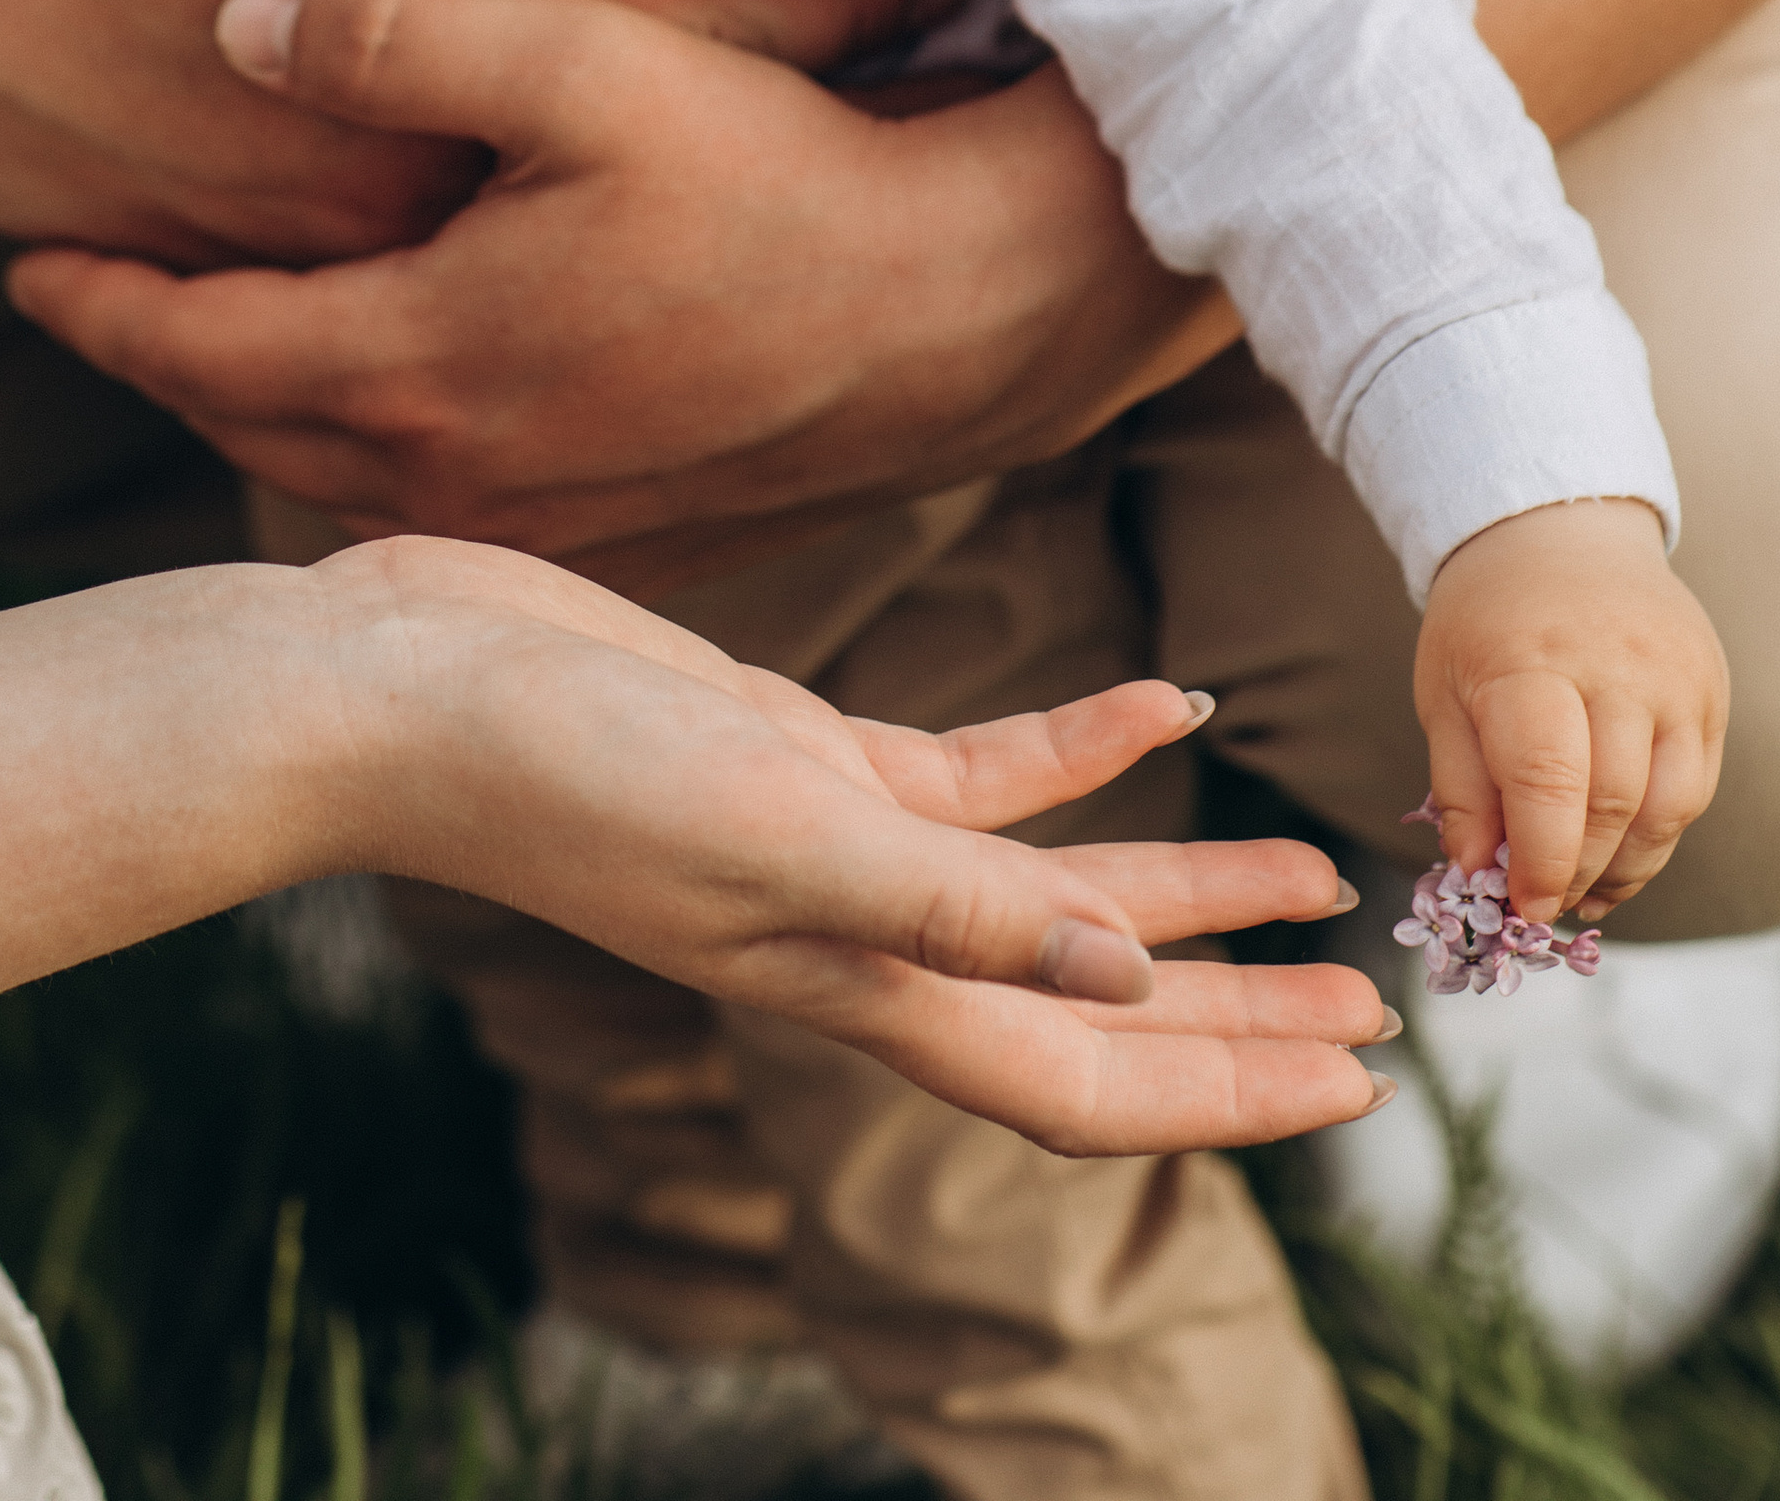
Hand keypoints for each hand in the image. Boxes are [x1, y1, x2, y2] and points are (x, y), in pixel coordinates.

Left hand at [10, 0, 1233, 585]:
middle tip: (93, 299)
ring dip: (267, 410)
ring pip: (342, 479)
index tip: (24, 258)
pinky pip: (444, 505)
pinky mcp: (622, 532)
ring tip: (217, 343)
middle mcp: (461, 475)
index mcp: (420, 365)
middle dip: (164, 361)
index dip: (103, 300)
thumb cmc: (780, 174)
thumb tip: (226, 25)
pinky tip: (390, 397)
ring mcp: (546, 521)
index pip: (199, 346)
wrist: (967, 309)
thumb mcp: (577, 59)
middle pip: (251, 427)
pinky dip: (376, 449)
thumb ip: (386, 36)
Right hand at [317, 537, 1393, 1156]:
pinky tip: (1156, 694)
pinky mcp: (802, 749)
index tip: (1356, 1082)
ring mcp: (837, 842)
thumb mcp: (774, 829)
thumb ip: (948, 908)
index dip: (1228, 1089)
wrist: (404, 691)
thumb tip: (1120, 978)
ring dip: (1183, 882)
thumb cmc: (565, 770)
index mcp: (865, 982)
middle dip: (1240, 1013)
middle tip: (1375, 1007)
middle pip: (1098, 999)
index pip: (1087, 1073)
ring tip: (1310, 872)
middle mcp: (868, 933)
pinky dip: (1076, 741)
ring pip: (1055, 888)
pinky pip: (979, 769)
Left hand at [1414, 499, 1727, 922]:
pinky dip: (1656, 838)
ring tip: (1582, 893)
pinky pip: (1693, 790)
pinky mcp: (1709, 690)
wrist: (1558, 532)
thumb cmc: (1488, 619)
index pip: (1547, 780)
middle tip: (1543, 906)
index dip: (1538, 859)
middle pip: (1610, 804)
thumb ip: (1459, 787)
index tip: (1519, 906)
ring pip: (1664, 808)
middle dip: (1576, 872)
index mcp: (1531, 659)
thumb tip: (1475, 873)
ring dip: (1623, 869)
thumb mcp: (1444, 689)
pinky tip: (1619, 858)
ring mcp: (1673, 677)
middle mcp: (1615, 666)